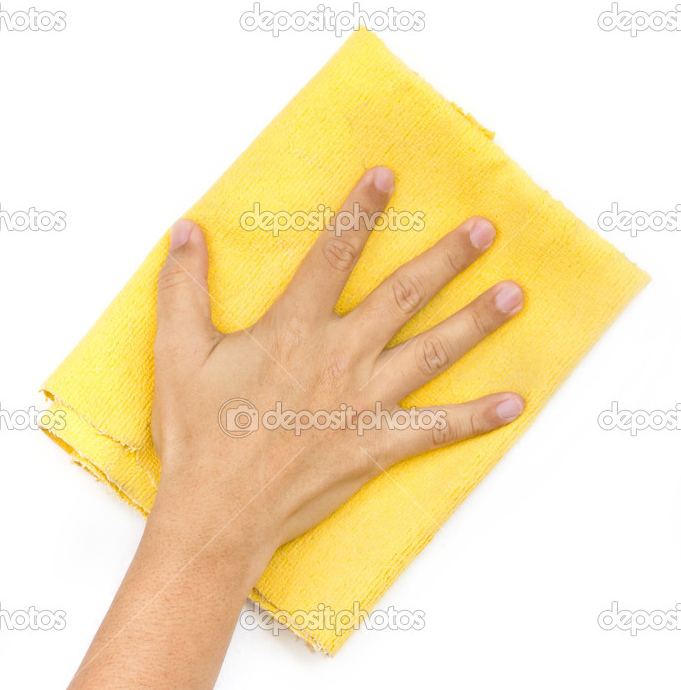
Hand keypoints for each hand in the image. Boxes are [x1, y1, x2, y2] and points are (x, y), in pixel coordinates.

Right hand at [151, 166, 524, 554]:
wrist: (218, 511)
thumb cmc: (198, 436)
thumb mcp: (175, 354)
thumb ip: (182, 289)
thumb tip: (186, 232)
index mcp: (294, 329)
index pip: (333, 255)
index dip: (360, 212)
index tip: (387, 177)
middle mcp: (340, 357)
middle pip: (403, 296)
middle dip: (447, 258)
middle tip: (486, 230)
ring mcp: (365, 403)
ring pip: (433, 352)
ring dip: (476, 321)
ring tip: (515, 295)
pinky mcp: (376, 445)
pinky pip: (436, 429)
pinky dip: (476, 418)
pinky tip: (513, 404)